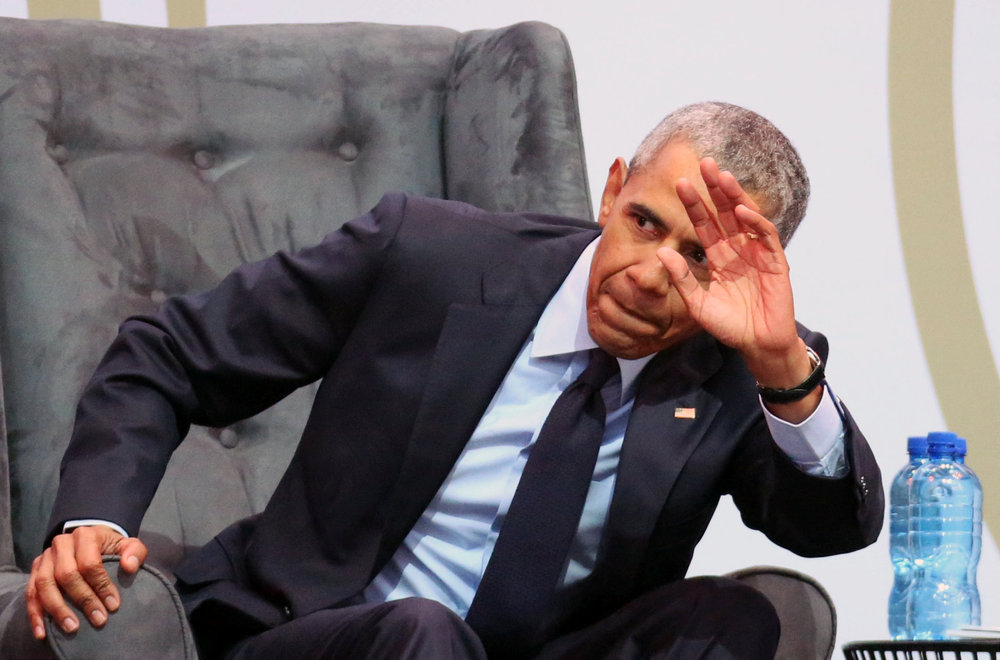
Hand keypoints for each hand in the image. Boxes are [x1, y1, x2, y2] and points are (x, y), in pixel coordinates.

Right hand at [25, 525, 147, 639]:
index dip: (101, 586)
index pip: (90, 563)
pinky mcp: (35, 570)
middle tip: (98, 620)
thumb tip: (130, 566)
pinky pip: (30, 593)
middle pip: (66, 575)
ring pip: (44, 585)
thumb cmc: (110, 547)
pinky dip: (35, 614)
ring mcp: (45, 557)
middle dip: (83, 600)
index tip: (113, 605)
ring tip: (72, 628)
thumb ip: (134, 551)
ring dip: (57, 609)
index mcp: (85, 535)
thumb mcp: (127, 544)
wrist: (90, 540)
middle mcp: (61, 544)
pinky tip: (42, 631)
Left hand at [658, 157, 818, 417]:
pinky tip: (742, 210)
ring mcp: (757, 253)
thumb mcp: (697, 303)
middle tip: (703, 163)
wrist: (757, 345)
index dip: (694, 204)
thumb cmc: (729, 326)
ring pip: (745, 217)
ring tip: (722, 176)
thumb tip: (660, 253)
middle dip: (714, 189)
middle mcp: (737, 250)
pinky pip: (766, 236)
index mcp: (718, 257)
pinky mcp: (776, 262)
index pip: (704, 224)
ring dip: (735, 196)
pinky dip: (755, 222)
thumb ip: (681, 278)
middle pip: (725, 212)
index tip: (680, 184)